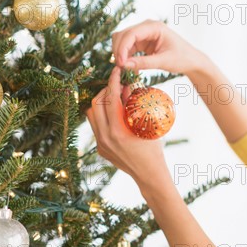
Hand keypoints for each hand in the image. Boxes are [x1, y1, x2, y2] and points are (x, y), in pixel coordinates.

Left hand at [86, 66, 166, 182]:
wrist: (149, 174)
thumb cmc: (154, 149)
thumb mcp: (149, 125)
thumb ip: (135, 106)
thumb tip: (128, 87)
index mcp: (117, 130)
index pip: (110, 99)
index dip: (113, 82)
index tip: (116, 71)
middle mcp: (105, 137)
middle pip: (96, 104)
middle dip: (105, 90)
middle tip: (117, 85)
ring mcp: (100, 144)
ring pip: (91, 115)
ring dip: (101, 103)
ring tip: (115, 98)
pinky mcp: (100, 148)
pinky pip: (95, 126)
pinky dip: (103, 116)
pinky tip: (115, 114)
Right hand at [112, 19, 209, 75]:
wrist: (191, 60)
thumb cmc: (182, 58)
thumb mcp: (164, 62)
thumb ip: (144, 63)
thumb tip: (124, 65)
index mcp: (155, 27)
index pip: (131, 34)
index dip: (122, 48)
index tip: (120, 63)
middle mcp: (147, 27)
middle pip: (123, 35)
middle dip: (119, 50)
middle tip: (120, 67)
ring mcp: (143, 33)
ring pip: (122, 40)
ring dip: (120, 53)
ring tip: (123, 68)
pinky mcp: (142, 41)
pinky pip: (127, 46)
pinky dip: (124, 55)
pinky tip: (127, 66)